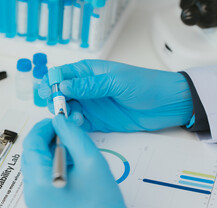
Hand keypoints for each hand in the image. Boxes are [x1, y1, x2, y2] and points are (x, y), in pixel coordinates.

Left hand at [21, 115, 131, 207]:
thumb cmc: (102, 206)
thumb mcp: (91, 162)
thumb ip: (74, 136)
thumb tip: (61, 122)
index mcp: (41, 182)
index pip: (32, 142)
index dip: (44, 126)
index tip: (58, 120)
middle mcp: (31, 193)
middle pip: (31, 153)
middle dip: (47, 138)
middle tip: (67, 131)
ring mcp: (34, 202)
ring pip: (35, 165)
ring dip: (50, 152)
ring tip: (72, 150)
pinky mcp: (40, 206)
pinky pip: (39, 178)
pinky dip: (50, 166)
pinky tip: (69, 166)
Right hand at [40, 60, 192, 131]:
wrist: (166, 105)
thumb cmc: (145, 85)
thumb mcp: (116, 82)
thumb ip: (89, 85)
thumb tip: (64, 86)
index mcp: (89, 72)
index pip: (63, 74)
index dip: (53, 82)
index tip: (49, 92)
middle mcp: (86, 89)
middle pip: (61, 94)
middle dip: (55, 100)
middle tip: (58, 107)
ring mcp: (91, 106)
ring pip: (67, 110)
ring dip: (64, 114)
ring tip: (73, 116)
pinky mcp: (97, 122)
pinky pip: (79, 124)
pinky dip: (75, 125)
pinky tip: (79, 124)